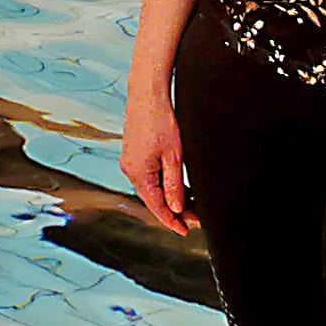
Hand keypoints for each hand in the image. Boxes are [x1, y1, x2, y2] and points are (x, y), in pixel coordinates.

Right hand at [121, 86, 193, 233]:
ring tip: (191, 203)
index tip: (186, 231)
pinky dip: (162, 184)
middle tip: (196, 218)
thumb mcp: (174, 156)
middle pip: (153, 198)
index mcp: (138, 173)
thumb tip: (175, 209)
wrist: (147, 94)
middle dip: (173, 210)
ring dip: (169, 197)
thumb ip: (174, 185)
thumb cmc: (161, 121)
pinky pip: (148, 176)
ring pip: (151, 187)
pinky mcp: (133, 153)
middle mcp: (129, 169)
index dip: (171, 221)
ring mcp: (129, 161)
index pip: (156, 206)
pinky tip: (178, 186)